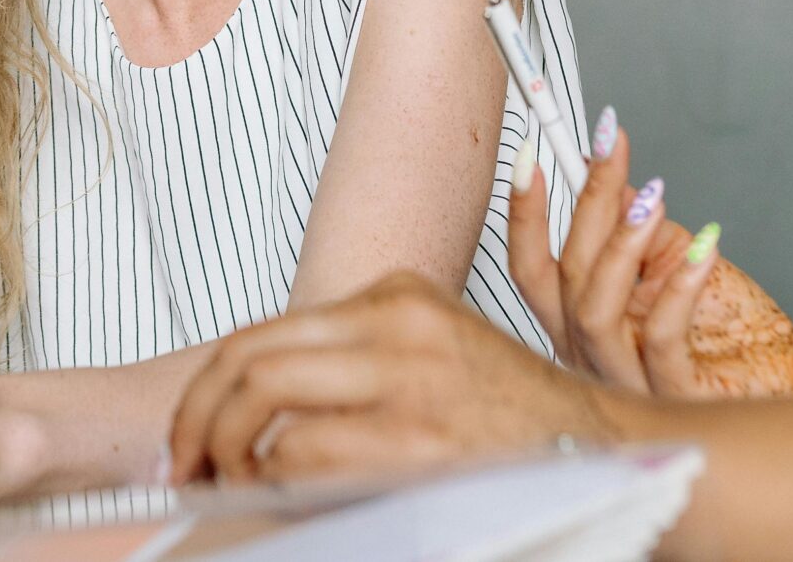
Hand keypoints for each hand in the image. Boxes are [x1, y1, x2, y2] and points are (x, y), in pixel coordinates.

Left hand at [167, 272, 609, 485]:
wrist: (608, 449)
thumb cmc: (514, 422)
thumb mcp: (433, 355)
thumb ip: (357, 364)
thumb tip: (254, 417)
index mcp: (397, 295)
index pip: (266, 331)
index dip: (208, 387)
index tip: (189, 433)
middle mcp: (397, 323)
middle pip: (250, 354)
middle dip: (197, 417)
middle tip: (183, 465)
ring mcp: (408, 378)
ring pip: (264, 390)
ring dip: (224, 448)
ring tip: (223, 485)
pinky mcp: (420, 439)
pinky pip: (305, 451)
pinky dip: (271, 478)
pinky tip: (276, 497)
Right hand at [508, 117, 792, 396]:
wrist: (792, 379)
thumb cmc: (733, 330)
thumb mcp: (672, 261)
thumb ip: (635, 227)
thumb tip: (610, 178)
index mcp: (581, 325)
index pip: (532, 269)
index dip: (523, 213)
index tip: (529, 154)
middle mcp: (593, 356)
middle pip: (563, 276)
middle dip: (586, 202)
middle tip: (610, 149)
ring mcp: (629, 383)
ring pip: (594, 310)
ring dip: (620, 244)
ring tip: (654, 199)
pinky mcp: (675, 398)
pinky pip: (661, 340)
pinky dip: (678, 286)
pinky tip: (703, 249)